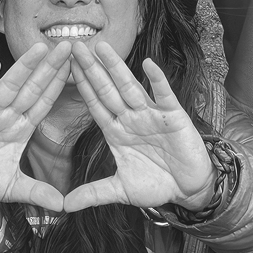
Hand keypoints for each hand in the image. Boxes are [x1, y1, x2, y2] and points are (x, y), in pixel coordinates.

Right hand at [0, 42, 73, 213]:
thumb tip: (63, 207)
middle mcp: (6, 114)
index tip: (78, 67)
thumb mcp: (11, 187)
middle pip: (32, 88)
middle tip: (68, 45)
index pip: (44, 103)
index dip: (60, 86)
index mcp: (20, 127)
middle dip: (49, 67)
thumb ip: (36, 192)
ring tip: (39, 48)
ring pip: (9, 86)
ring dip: (23, 67)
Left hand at [63, 42, 215, 213]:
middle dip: (92, 69)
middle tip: (75, 45)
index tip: (64, 67)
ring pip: (130, 88)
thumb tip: (64, 206)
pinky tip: (148, 64)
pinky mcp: (173, 116)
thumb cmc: (156, 184)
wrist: (188, 189)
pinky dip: (157, 80)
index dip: (81, 87)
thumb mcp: (120, 190)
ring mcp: (151, 115)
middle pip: (107, 90)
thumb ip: (93, 193)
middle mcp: (131, 118)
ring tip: (102, 47)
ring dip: (116, 68)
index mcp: (117, 131)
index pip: (95, 105)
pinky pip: (163, 95)